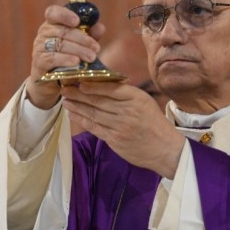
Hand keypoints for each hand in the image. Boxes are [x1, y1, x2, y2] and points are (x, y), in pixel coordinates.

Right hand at [26, 5, 104, 108]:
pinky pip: (52, 58)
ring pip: (59, 45)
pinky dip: (65, 59)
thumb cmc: (67, 59)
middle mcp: (43, 33)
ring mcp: (39, 48)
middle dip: (82, 39)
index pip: (53, 13)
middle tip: (96, 48)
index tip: (78, 21)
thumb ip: (89, 35)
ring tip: (92, 57)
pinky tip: (76, 62)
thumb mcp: (80, 45)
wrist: (51, 82)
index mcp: (52, 24)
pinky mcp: (38, 62)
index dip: (64, 15)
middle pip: (62, 31)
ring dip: (78, 50)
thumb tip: (100, 27)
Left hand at [61, 81, 184, 178]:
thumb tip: (102, 83)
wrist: (165, 149)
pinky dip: (82, 120)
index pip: (110, 88)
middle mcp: (128, 111)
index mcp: (136, 98)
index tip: (79, 80)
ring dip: (76, 106)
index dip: (92, 85)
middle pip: (98, 100)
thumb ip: (126, 94)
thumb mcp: (145, 102)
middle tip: (64, 88)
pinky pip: (94, 128)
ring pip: (93, 114)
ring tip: (65, 100)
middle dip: (78, 94)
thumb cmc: (154, 123)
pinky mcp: (115, 140)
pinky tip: (73, 114)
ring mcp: (120, 126)